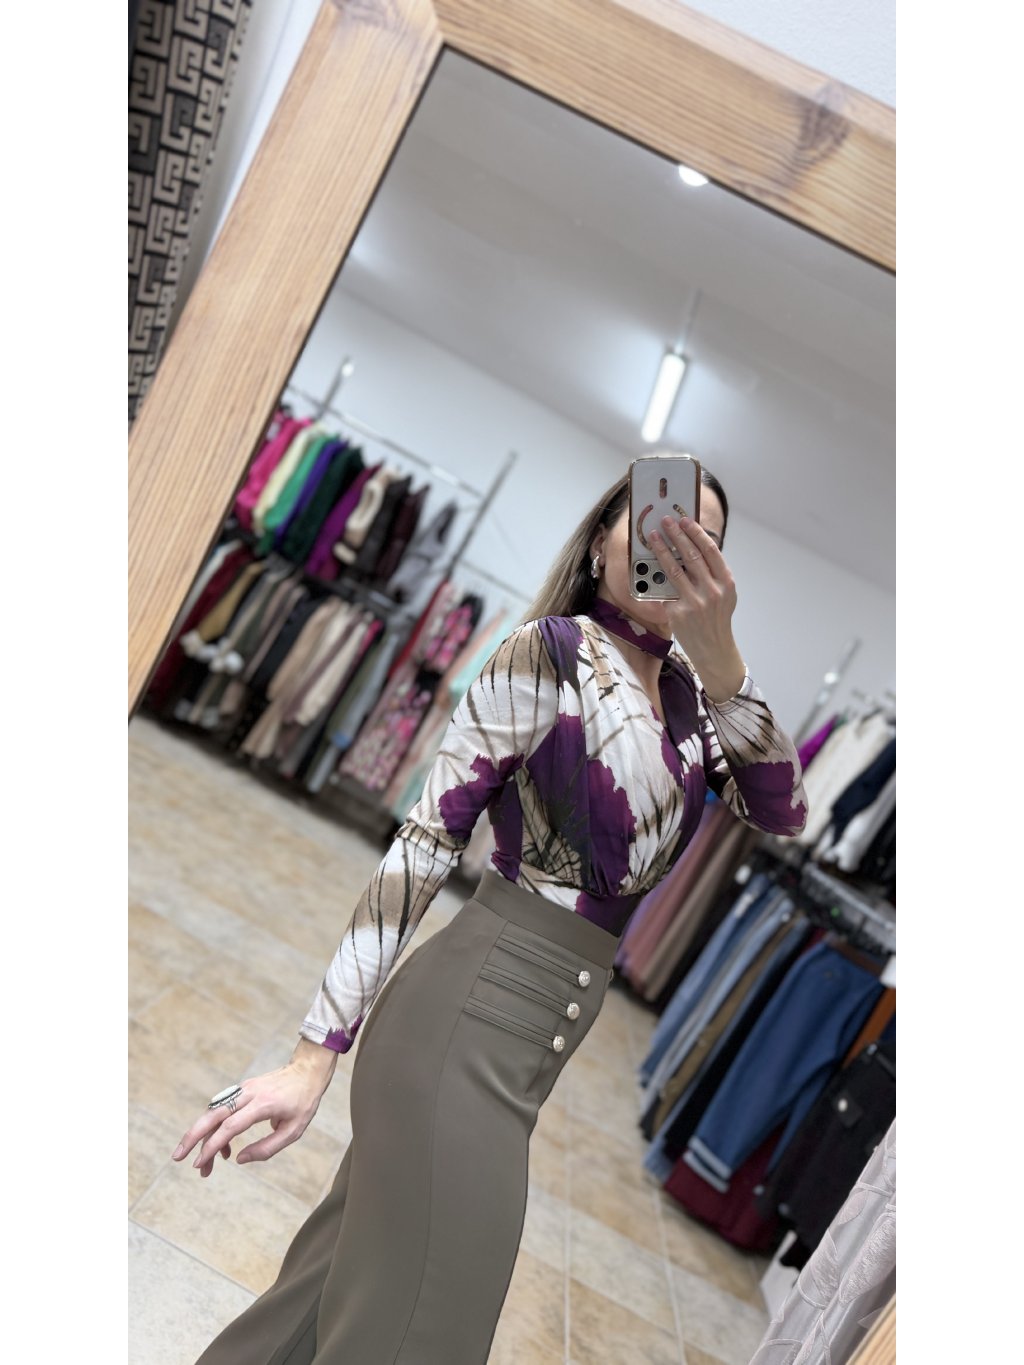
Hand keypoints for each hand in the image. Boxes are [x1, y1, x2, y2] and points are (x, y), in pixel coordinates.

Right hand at [171, 1040, 336, 1178]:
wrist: (307, 1070)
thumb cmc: (304, 1102)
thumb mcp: (294, 1131)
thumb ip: (267, 1148)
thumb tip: (239, 1159)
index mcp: (263, 1105)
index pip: (230, 1126)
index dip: (212, 1146)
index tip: (199, 1164)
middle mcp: (248, 1094)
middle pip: (212, 1115)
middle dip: (192, 1137)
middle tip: (177, 1158)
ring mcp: (242, 1089)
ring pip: (213, 1112)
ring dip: (203, 1137)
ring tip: (204, 1165)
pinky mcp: (241, 1090)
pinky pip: (222, 1110)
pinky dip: (215, 1129)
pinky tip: (222, 1149)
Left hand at [648, 514, 745, 701]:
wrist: (714, 650)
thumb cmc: (717, 619)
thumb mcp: (724, 594)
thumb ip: (713, 573)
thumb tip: (692, 547)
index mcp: (726, 582)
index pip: (710, 551)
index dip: (696, 533)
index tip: (685, 520)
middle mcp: (712, 591)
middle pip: (691, 555)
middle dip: (676, 535)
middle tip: (666, 522)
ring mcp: (695, 603)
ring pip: (674, 569)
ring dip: (662, 549)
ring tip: (653, 537)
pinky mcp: (678, 613)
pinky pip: (665, 590)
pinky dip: (657, 577)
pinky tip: (649, 565)